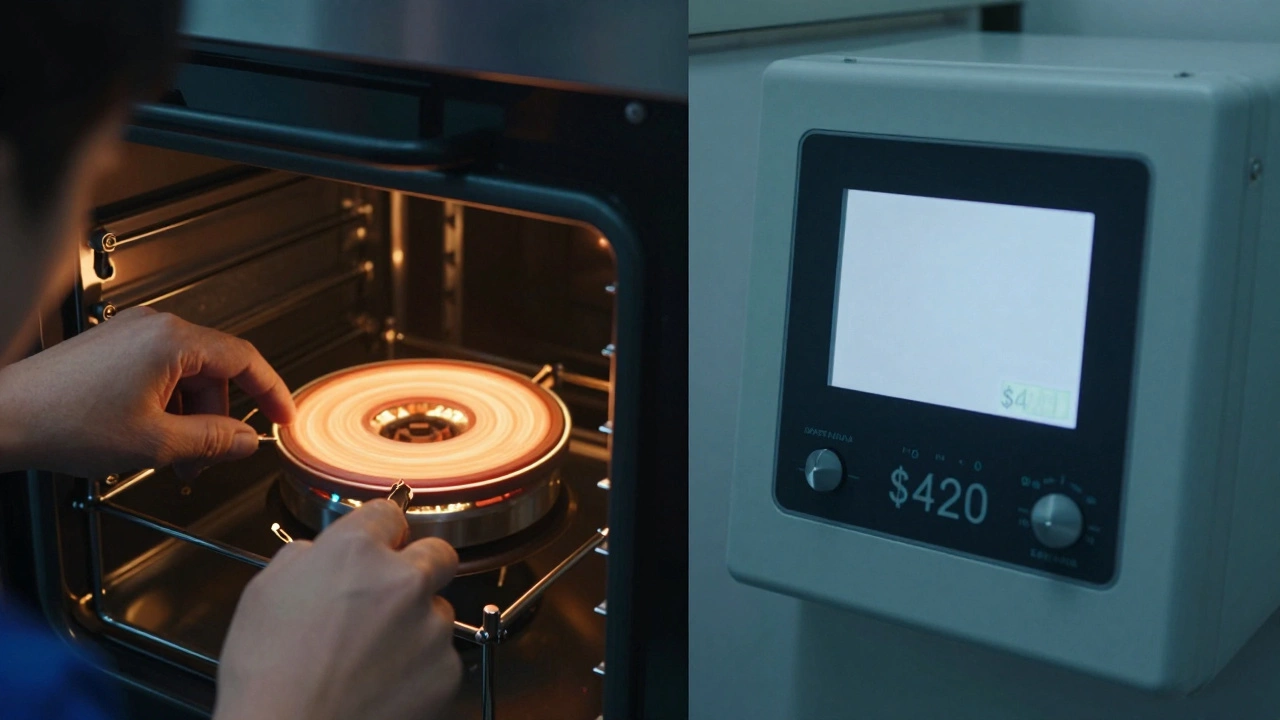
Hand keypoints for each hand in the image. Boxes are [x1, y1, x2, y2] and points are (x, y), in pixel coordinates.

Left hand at [0, 306, 294, 478]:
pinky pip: (159, 375)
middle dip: (216, 421)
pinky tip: (149, 439)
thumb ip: (212, 441)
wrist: (2, 415)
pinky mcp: (112, 348)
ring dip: (188, 419)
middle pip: (214, 374)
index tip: (283, 416)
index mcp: (173, 341)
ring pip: (186, 378)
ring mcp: (131, 335)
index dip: (272, 392)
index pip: (245, 359)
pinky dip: (165, 408)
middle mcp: (154, 328)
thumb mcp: (155, 442)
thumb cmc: (63, 420)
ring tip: (171, 458)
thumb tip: (246, 441)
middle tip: (208, 459)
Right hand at [213, 500, 461, 719]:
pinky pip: (442, 657)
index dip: (380, 531)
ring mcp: (430, 626)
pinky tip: (383, 683)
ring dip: (416, 623)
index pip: (388, 513)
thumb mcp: (265, 592)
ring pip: (438, 609)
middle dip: (417, 568)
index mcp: (356, 552)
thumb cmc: (267, 675)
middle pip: (436, 553)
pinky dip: (420, 667)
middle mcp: (403, 580)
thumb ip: (304, 557)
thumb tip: (321, 553)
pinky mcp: (446, 670)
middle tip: (389, 596)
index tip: (380, 543)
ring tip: (371, 656)